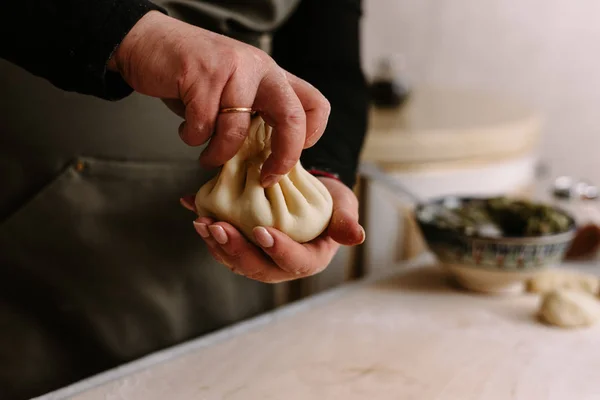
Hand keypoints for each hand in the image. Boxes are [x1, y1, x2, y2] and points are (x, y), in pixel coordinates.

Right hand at [109, 11, 329, 186]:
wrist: (149, 43)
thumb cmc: (193, 77)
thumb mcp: (234, 93)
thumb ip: (254, 117)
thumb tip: (267, 161)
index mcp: (272, 76)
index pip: (315, 104)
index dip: (311, 136)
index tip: (288, 157)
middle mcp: (260, 68)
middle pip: (292, 118)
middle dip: (283, 156)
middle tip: (266, 177)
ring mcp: (233, 69)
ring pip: (237, 130)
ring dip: (218, 154)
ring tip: (206, 157)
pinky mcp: (202, 74)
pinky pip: (202, 125)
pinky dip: (192, 137)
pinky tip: (186, 130)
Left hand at [180, 178, 364, 282]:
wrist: (309, 193)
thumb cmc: (330, 202)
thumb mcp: (344, 206)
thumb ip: (345, 221)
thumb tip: (356, 236)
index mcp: (308, 260)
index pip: (294, 262)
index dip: (278, 250)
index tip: (262, 231)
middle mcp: (281, 265)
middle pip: (256, 266)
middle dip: (235, 249)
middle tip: (218, 228)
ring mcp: (260, 258)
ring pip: (235, 259)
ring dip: (216, 243)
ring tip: (202, 222)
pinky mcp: (243, 245)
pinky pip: (223, 243)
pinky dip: (208, 228)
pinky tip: (192, 207)